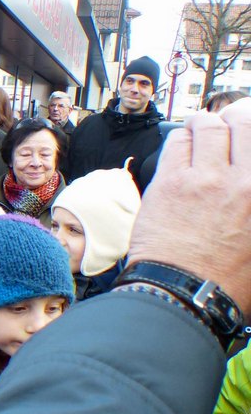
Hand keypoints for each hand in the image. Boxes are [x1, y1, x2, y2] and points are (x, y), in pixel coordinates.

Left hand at [130, 99, 250, 311]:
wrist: (185, 294)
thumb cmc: (226, 281)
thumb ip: (250, 207)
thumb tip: (242, 192)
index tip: (246, 130)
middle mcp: (243, 182)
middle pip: (243, 123)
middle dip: (235, 119)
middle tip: (228, 125)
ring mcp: (206, 178)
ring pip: (208, 125)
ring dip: (205, 124)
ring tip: (202, 131)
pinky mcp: (171, 181)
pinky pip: (178, 141)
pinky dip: (181, 137)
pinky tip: (182, 144)